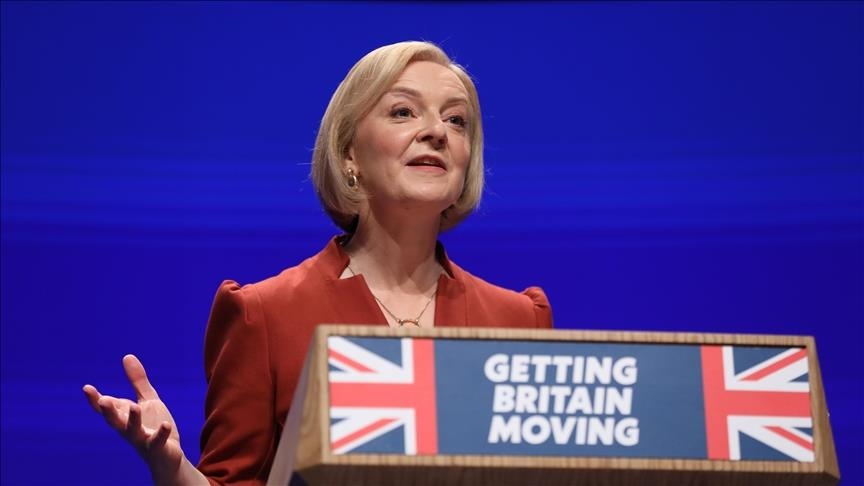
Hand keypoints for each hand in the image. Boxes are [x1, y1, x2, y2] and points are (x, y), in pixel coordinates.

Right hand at [83, 355, 185, 479]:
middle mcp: (128, 429)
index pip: (107, 408)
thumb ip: (137, 381)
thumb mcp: (147, 400)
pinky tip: (165, 425)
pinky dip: (161, 434)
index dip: (95, 400)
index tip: (86, 388)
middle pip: (114, 421)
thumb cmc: (153, 426)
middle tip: (102, 400)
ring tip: (135, 407)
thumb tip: (127, 356)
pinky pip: (157, 441)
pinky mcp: (158, 447)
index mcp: (124, 416)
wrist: (168, 455)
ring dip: (133, 420)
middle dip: (108, 411)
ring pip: (133, 432)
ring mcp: (142, 439)